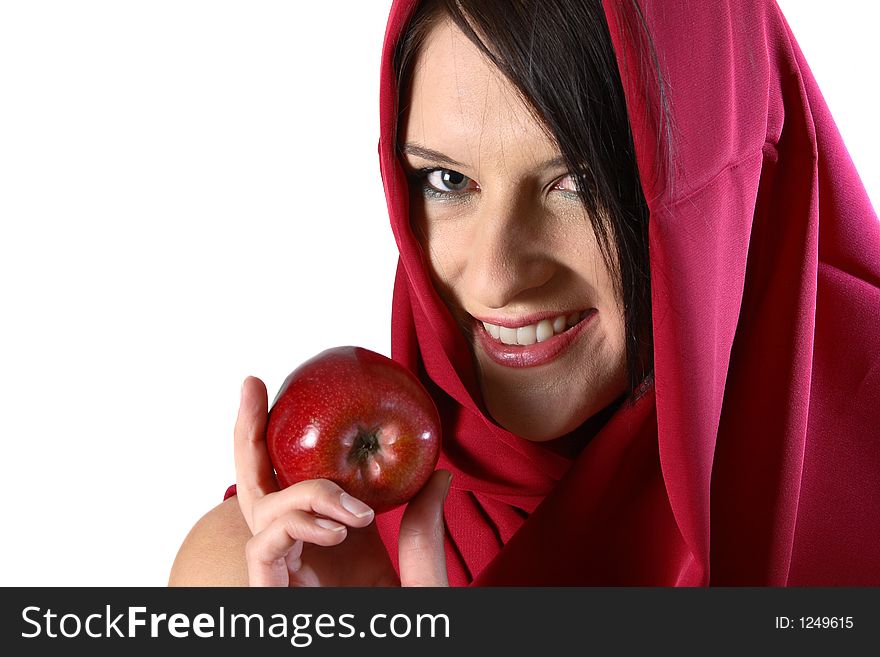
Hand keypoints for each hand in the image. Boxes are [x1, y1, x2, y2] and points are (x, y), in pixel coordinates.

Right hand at [234, 376, 450, 586]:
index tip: (301, 394)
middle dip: (250, 433)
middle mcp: (300, 555)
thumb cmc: (403, 636)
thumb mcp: (420, 580)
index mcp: (332, 545)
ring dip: (308, 493)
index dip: (290, 440)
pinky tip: (339, 531)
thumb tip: (441, 475)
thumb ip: (423, 536)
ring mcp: (282, 575)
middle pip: (259, 486)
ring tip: (358, 512)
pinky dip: (296, 524)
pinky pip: (262, 545)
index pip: (299, 483)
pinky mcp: (269, 594)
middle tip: (253, 385)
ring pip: (263, 510)